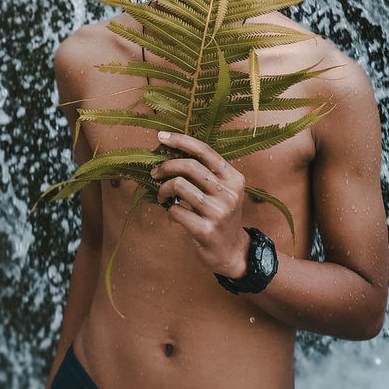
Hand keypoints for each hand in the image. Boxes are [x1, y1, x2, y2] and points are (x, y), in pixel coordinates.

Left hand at [150, 131, 249, 277]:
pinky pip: (176, 210)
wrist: (232, 251)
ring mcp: (218, 212)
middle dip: (165, 166)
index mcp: (233, 178)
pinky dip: (169, 209)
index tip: (161, 136)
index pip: (205, 151)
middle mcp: (229, 193)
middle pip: (189, 166)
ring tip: (161, 196)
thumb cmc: (221, 215)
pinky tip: (171, 212)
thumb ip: (205, 173)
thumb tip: (172, 151)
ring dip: (163, 189)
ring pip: (179, 186)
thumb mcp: (223, 191)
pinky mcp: (206, 230)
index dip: (181, 140)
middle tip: (155, 173)